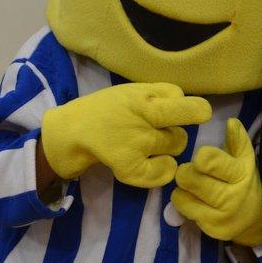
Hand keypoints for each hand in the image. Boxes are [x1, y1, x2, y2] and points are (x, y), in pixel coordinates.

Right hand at [41, 82, 210, 187]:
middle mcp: (144, 116)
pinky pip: (164, 171)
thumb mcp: (131, 91)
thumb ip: (160, 95)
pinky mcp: (129, 166)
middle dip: (177, 129)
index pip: (188, 102)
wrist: (69, 132)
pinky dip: (164, 170)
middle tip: (160, 131)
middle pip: (185, 126)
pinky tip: (152, 164)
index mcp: (146, 96)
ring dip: (168, 147)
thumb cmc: (104, 109)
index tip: (187, 113)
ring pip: (176, 146)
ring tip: (146, 145)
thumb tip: (191, 105)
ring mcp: (137, 142)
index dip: (191, 109)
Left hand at [173, 118, 261, 246]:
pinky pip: (184, 211)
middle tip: (190, 172)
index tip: (201, 158)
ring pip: (182, 196)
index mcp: (240, 174)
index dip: (201, 157)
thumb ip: (238, 140)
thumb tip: (232, 122)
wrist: (257, 218)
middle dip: (186, 172)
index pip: (209, 161)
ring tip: (193, 187)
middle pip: (190, 179)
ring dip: (183, 189)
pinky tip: (196, 201)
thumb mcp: (245, 160)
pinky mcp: (211, 230)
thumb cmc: (245, 181)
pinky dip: (186, 203)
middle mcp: (232, 196)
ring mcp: (221, 216)